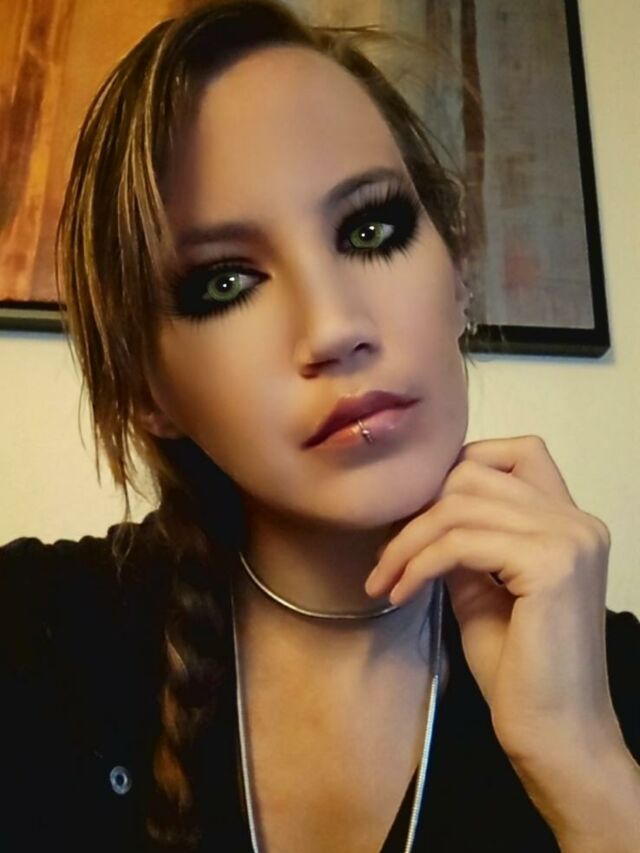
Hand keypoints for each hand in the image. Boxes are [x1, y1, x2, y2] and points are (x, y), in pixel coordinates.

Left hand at [365, 436, 624, 766]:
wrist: (555, 735)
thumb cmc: (519, 670)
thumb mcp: (482, 588)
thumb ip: (464, 540)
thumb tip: (421, 508)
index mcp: (570, 522)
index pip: (517, 452)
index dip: (458, 471)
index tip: (418, 517)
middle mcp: (577, 521)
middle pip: (474, 473)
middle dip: (418, 511)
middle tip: (388, 557)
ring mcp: (569, 539)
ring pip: (459, 505)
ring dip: (407, 541)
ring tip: (385, 580)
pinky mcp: (550, 564)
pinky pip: (459, 542)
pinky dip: (418, 563)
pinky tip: (399, 593)